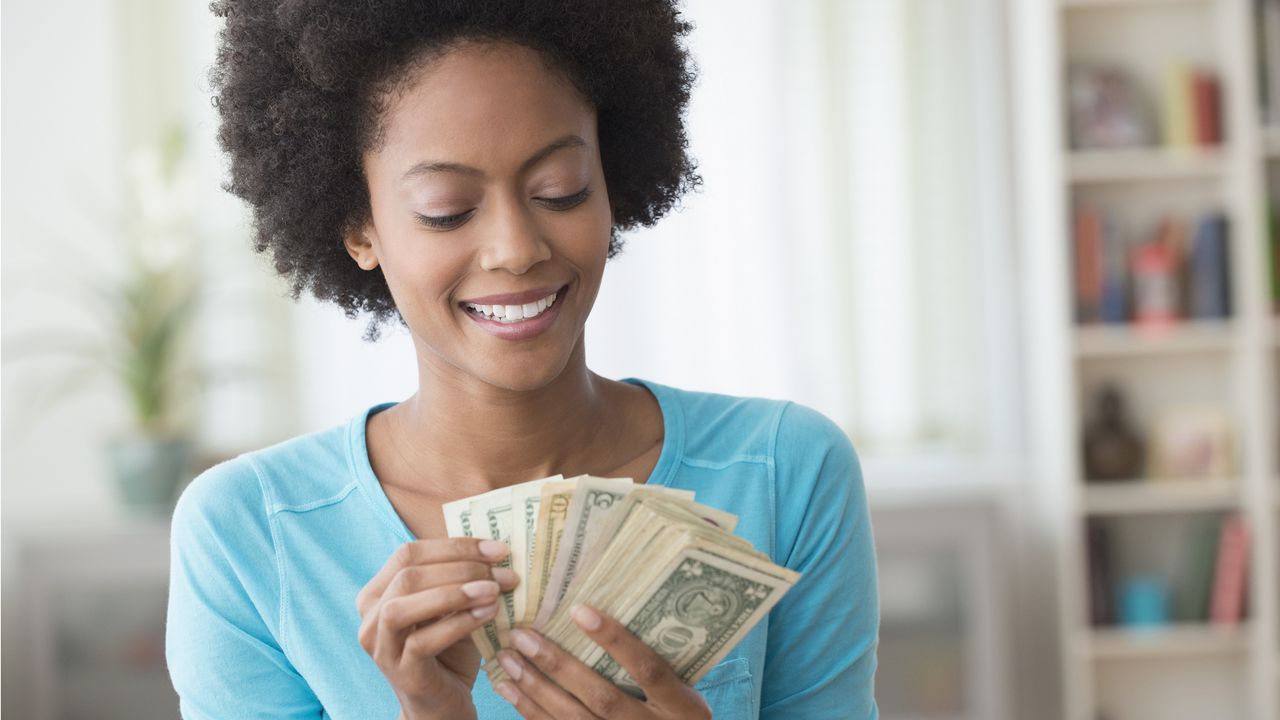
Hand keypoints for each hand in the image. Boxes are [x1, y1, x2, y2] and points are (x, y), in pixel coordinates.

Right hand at [356, 538, 518, 719]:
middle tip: (502, 572)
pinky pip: (421, 643)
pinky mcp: (400, 673)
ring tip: (493, 590)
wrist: (445, 704)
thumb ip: (461, 578)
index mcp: (379, 592)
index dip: (454, 546)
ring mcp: (381, 647)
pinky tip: (486, 615)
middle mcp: (371, 618)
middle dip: (460, 567)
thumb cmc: (450, 649)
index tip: (498, 549)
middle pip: (407, 576)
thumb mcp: (454, 607)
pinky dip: (457, 624)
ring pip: (402, 606)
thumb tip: (496, 548)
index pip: (409, 554)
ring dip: (453, 593)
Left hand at [493, 604, 711, 719]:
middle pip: (601, 696)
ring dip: (535, 687)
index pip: (649, 669)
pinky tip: (510, 689)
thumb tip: (612, 607)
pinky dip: (531, 711)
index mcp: (682, 707)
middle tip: (523, 635)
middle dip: (558, 666)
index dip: (616, 641)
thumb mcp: (687, 693)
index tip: (579, 609)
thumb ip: (660, 662)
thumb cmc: (681, 717)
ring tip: (507, 658)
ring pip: (573, 719)